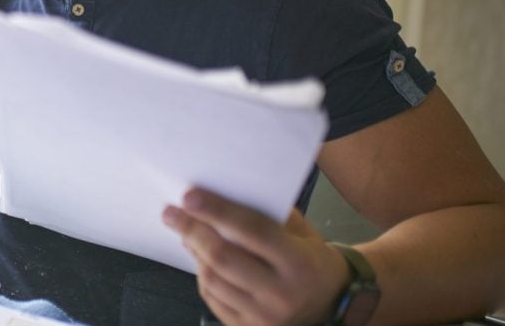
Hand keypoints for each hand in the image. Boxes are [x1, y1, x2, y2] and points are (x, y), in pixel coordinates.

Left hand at [162, 188, 350, 325]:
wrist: (333, 304)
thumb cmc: (311, 259)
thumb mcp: (300, 232)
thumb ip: (267, 213)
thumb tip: (220, 191)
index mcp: (298, 262)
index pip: (251, 230)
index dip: (217, 210)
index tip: (189, 196)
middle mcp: (281, 293)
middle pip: (223, 257)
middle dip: (192, 230)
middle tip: (171, 213)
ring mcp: (265, 316)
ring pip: (212, 279)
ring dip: (193, 251)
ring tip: (185, 232)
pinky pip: (213, 299)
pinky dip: (201, 275)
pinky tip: (199, 258)